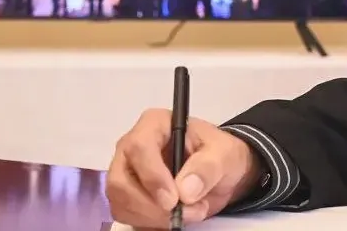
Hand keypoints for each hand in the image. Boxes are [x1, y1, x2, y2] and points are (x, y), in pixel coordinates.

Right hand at [106, 109, 261, 226]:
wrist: (220, 173)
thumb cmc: (219, 154)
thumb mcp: (225, 153)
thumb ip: (208, 167)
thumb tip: (186, 190)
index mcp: (154, 125)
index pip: (139, 148)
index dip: (152, 177)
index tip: (173, 199)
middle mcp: (132, 148)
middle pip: (120, 181)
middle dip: (150, 205)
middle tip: (182, 213)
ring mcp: (126, 173)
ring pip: (121, 202)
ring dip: (152, 217)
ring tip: (188, 213)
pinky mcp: (127, 196)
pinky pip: (126, 216)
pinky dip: (149, 223)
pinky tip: (173, 219)